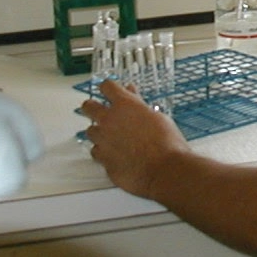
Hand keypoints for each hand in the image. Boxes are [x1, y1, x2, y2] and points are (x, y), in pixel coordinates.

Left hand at [78, 80, 190, 200]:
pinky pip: (96, 152)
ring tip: (111, 136)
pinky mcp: (103, 159)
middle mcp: (109, 120)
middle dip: (93, 107)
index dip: (109, 88)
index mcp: (124, 105)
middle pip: (89, 106)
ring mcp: (103, 140)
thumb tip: (134, 97)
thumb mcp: (158, 117)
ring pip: (90, 131)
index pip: (107, 86)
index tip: (110, 90)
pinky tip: (113, 153)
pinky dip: (103, 152)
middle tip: (100, 111)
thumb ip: (140, 106)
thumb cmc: (167, 143)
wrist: (164, 170)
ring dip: (98, 132)